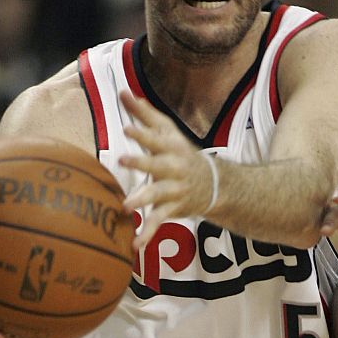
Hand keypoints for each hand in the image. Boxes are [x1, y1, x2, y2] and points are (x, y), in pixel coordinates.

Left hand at [118, 89, 216, 252]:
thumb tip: (124, 91)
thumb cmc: (183, 154)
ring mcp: (174, 190)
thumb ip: (146, 114)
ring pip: (157, 196)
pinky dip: (147, 235)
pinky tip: (134, 246)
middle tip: (122, 160)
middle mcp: (174, 169)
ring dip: (142, 201)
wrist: (215, 186)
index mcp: (171, 148)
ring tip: (126, 207)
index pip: (156, 138)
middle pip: (157, 165)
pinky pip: (158, 223)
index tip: (127, 128)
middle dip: (141, 163)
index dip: (142, 133)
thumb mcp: (169, 132)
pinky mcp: (172, 209)